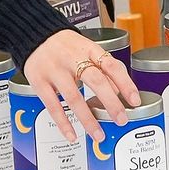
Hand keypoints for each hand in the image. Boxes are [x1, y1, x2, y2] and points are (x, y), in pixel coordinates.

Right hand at [23, 30, 139, 142]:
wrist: (33, 35)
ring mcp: (54, 70)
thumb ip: (103, 68)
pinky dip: (63, 123)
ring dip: (88, 120)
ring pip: (74, 97)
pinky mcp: (39, 81)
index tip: (135, 100)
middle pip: (95, 81)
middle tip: (121, 120)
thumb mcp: (86, 50)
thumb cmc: (64, 45)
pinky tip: (72, 135)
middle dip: (111, 103)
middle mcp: (72, 58)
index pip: (111, 65)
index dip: (125, 83)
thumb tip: (119, 91)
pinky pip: (53, 106)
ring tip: (98, 135)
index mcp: (88, 49)